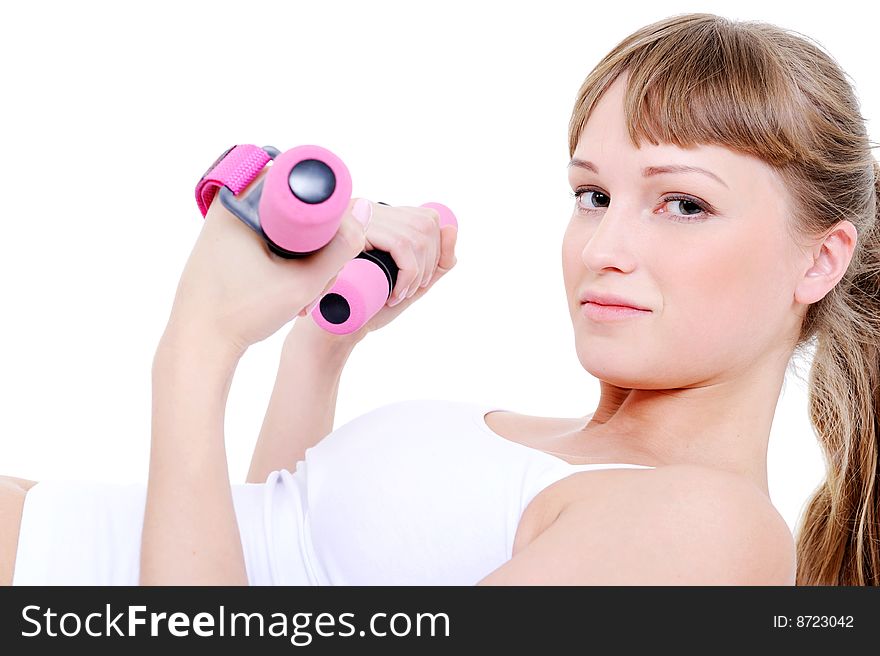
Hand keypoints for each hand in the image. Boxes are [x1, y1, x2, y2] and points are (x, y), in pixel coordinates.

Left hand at [164, 167, 368, 355]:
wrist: (198, 345)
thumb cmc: (241, 313)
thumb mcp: (302, 283)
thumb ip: (341, 249)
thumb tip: (364, 207)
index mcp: (238, 202)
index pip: (301, 185)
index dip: (327, 213)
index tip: (331, 248)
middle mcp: (227, 206)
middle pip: (294, 209)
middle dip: (316, 242)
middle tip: (317, 279)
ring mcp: (223, 226)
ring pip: (282, 228)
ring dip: (301, 255)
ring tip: (301, 292)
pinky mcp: (224, 245)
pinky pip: (266, 239)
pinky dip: (283, 260)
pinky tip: (287, 290)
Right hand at [295, 202, 458, 345]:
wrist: (331, 324)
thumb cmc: (369, 303)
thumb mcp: (412, 283)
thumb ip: (437, 263)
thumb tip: (452, 228)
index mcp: (378, 217)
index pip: (425, 218)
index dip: (435, 249)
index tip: (422, 279)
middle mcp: (368, 209)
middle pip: (426, 224)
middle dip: (429, 263)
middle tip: (411, 290)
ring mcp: (360, 217)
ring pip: (416, 237)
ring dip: (418, 273)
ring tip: (401, 294)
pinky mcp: (357, 232)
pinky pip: (402, 246)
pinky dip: (408, 275)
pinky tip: (394, 293)